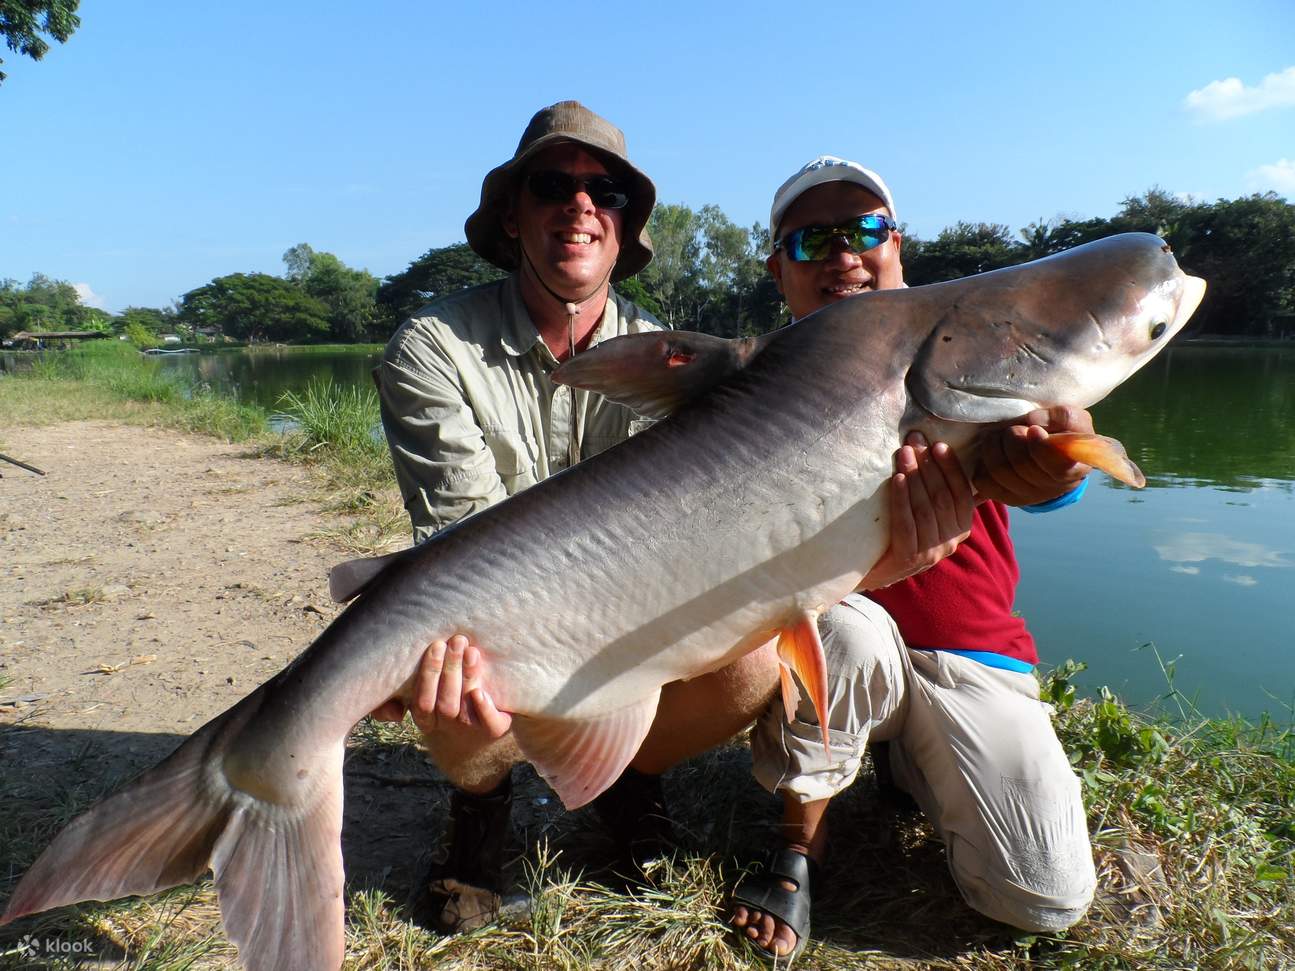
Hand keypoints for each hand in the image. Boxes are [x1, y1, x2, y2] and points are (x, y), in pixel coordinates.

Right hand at [369, 634, 511, 737]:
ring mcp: (469, 729)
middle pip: (444, 702)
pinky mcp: (493, 729)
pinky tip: (481, 691)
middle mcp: (445, 725)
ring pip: (464, 707)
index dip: (429, 674)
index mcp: (425, 718)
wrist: (476, 733)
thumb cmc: (443, 701)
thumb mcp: (418, 700)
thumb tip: (394, 708)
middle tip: (457, 641)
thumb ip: (395, 699)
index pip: (422, 701)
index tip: (436, 645)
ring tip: (471, 651)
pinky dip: (484, 708)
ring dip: (467, 677)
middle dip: (449, 669)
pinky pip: (488, 724)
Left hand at [860, 432, 973, 589]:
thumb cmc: (902, 534)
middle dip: (928, 464)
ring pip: (925, 507)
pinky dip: (902, 498)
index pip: (962, 493)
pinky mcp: (909, 558)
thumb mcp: (928, 514)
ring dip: (914, 476)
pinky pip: (906, 522)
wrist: (873, 570)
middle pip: (941, 496)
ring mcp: (931, 552)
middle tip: (914, 440)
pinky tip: (897, 478)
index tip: (938, 444)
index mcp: (961, 527)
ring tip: (903, 452)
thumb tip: (939, 450)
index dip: (951, 467)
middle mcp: (951, 541)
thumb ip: (940, 491)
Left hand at [973, 405, 1093, 506]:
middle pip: (1021, 463)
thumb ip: (1062, 417)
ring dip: (994, 446)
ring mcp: (1028, 497)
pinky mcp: (1006, 498)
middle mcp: (1051, 489)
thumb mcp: (1074, 421)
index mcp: (1074, 470)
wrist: (1056, 458)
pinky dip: (982, 463)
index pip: (1057, 467)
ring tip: (1001, 436)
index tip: (1034, 430)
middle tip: (1015, 428)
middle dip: (1012, 437)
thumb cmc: (1066, 436)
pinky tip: (992, 453)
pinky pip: (983, 482)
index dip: (1040, 447)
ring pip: (999, 471)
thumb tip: (1032, 422)